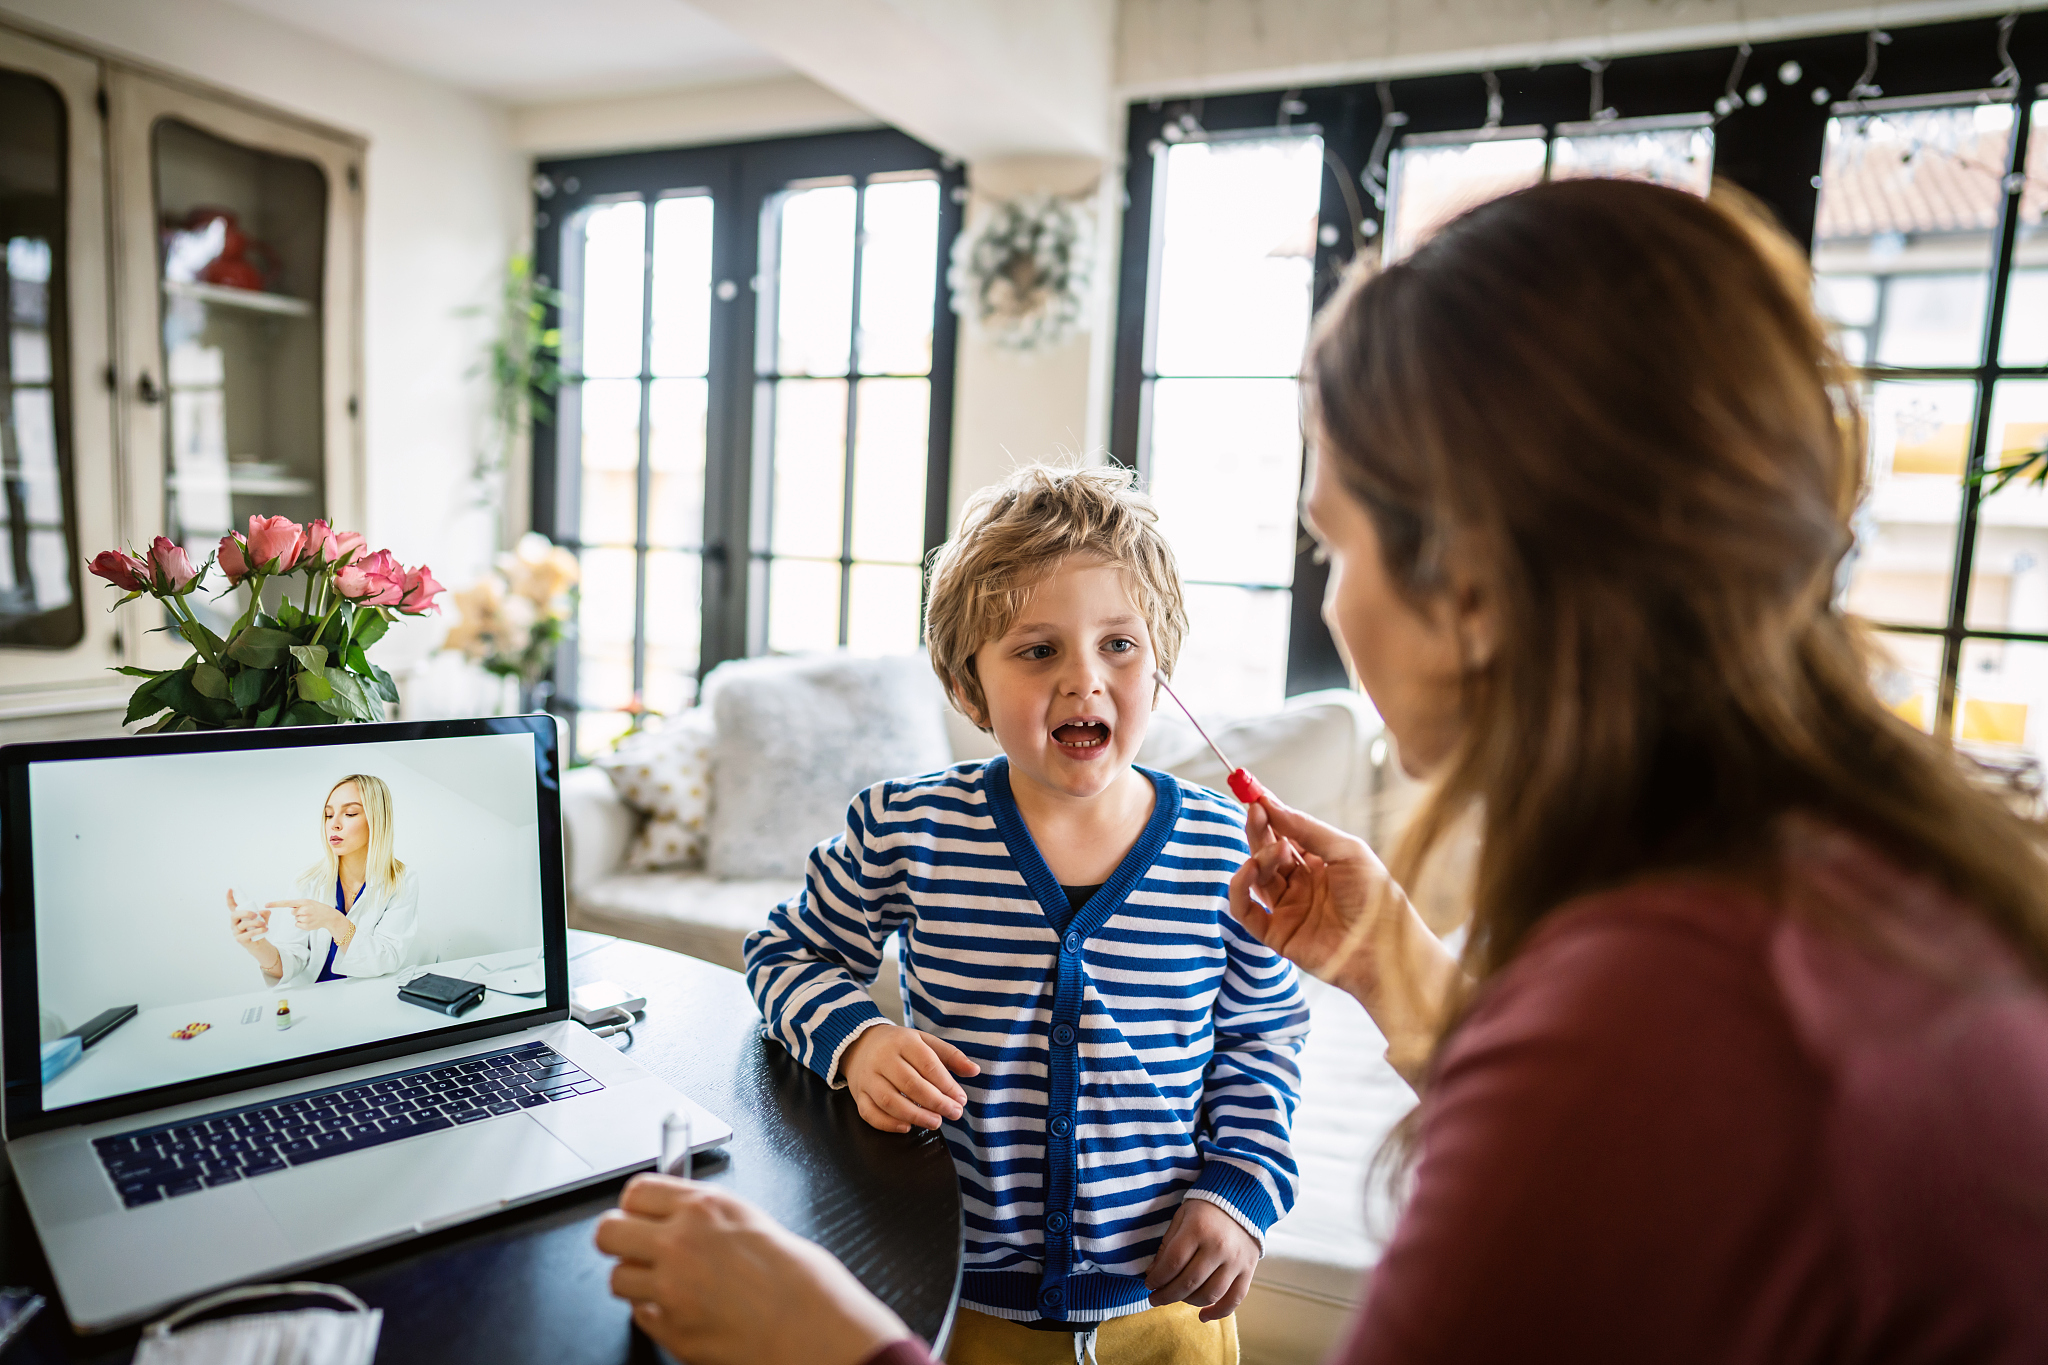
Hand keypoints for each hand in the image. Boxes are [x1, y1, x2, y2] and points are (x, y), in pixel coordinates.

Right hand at [227, 890, 271, 944]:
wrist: (259, 942)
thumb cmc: (259, 928)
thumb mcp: (264, 918)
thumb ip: (265, 913)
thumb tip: (261, 912)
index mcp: (238, 916)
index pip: (231, 906)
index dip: (230, 897)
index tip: (230, 889)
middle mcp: (234, 923)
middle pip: (234, 915)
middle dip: (245, 913)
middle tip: (256, 915)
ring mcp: (236, 932)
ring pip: (243, 925)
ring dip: (255, 923)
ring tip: (264, 924)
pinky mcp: (240, 939)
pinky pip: (247, 934)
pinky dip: (257, 931)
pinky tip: (265, 930)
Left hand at [268, 898, 345, 936]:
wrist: (329, 916)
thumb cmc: (318, 908)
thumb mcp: (309, 902)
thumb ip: (298, 904)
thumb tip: (290, 907)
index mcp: (303, 902)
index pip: (286, 903)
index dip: (275, 904)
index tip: (266, 904)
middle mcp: (304, 909)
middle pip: (292, 912)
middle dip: (298, 912)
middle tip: (308, 912)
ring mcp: (305, 918)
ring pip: (295, 918)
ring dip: (301, 918)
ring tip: (310, 917)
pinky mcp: (305, 926)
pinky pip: (297, 924)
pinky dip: (302, 924)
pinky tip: (310, 921)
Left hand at [596, 1175, 908, 1364]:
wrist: (809, 1326)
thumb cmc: (796, 1277)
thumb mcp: (749, 1220)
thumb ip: (705, 1214)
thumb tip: (675, 1212)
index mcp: (702, 1208)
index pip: (634, 1192)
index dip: (635, 1206)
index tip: (641, 1214)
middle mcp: (678, 1244)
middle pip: (607, 1232)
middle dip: (621, 1240)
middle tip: (639, 1248)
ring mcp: (669, 1289)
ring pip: (617, 1277)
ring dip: (638, 1280)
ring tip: (670, 1284)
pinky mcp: (669, 1328)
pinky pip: (640, 1314)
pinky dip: (656, 1312)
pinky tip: (685, 1309)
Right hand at [841, 1024, 978, 1132]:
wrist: (860, 1044)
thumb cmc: (899, 1045)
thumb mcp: (925, 1041)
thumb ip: (950, 1056)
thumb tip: (975, 1071)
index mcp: (903, 1042)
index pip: (927, 1064)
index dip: (946, 1084)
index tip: (961, 1099)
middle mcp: (883, 1059)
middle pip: (910, 1084)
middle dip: (936, 1102)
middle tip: (954, 1113)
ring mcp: (868, 1078)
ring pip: (890, 1101)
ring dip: (915, 1115)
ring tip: (936, 1122)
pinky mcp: (858, 1095)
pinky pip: (870, 1113)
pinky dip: (888, 1124)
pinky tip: (907, 1127)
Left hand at [1143, 1196, 1260, 1321]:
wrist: (1243, 1199)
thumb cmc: (1206, 1207)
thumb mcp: (1182, 1217)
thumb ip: (1168, 1245)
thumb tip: (1153, 1274)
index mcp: (1198, 1229)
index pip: (1172, 1263)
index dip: (1157, 1278)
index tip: (1148, 1284)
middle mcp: (1219, 1247)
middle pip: (1189, 1282)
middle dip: (1167, 1295)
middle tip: (1154, 1298)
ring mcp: (1236, 1261)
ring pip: (1209, 1294)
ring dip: (1188, 1302)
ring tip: (1176, 1299)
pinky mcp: (1249, 1270)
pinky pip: (1234, 1299)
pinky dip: (1218, 1312)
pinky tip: (1202, 1316)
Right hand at [1227, 797, 1395, 992]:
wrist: (1386, 948)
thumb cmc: (1377, 898)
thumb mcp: (1347, 851)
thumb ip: (1306, 829)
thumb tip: (1272, 805)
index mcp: (1321, 864)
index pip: (1286, 834)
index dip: (1270, 814)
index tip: (1254, 792)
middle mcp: (1302, 885)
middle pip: (1267, 852)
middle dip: (1259, 829)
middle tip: (1255, 809)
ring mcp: (1288, 909)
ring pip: (1257, 877)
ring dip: (1259, 856)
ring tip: (1276, 849)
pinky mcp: (1276, 934)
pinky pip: (1246, 910)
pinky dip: (1240, 887)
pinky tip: (1249, 869)